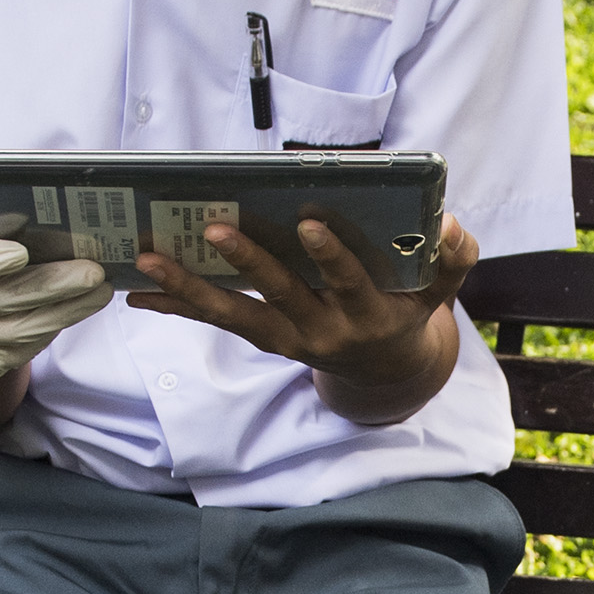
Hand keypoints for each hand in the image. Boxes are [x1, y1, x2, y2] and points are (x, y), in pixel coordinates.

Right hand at [0, 208, 110, 381]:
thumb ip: (1, 217)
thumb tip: (58, 215)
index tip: (20, 253)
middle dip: (52, 287)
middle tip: (93, 274)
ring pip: (14, 332)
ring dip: (65, 312)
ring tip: (99, 293)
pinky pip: (18, 352)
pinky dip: (52, 331)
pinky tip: (76, 311)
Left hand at [127, 209, 480, 403]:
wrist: (385, 370)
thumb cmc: (406, 310)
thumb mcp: (438, 292)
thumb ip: (453, 260)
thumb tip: (450, 225)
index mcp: (366, 315)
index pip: (348, 283)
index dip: (330, 256)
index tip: (310, 223)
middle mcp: (322, 332)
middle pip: (280, 296)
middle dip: (249, 262)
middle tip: (215, 230)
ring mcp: (287, 339)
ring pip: (235, 316)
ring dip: (191, 289)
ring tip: (151, 261)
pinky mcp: (264, 338)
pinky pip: (218, 322)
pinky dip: (179, 306)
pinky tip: (139, 291)